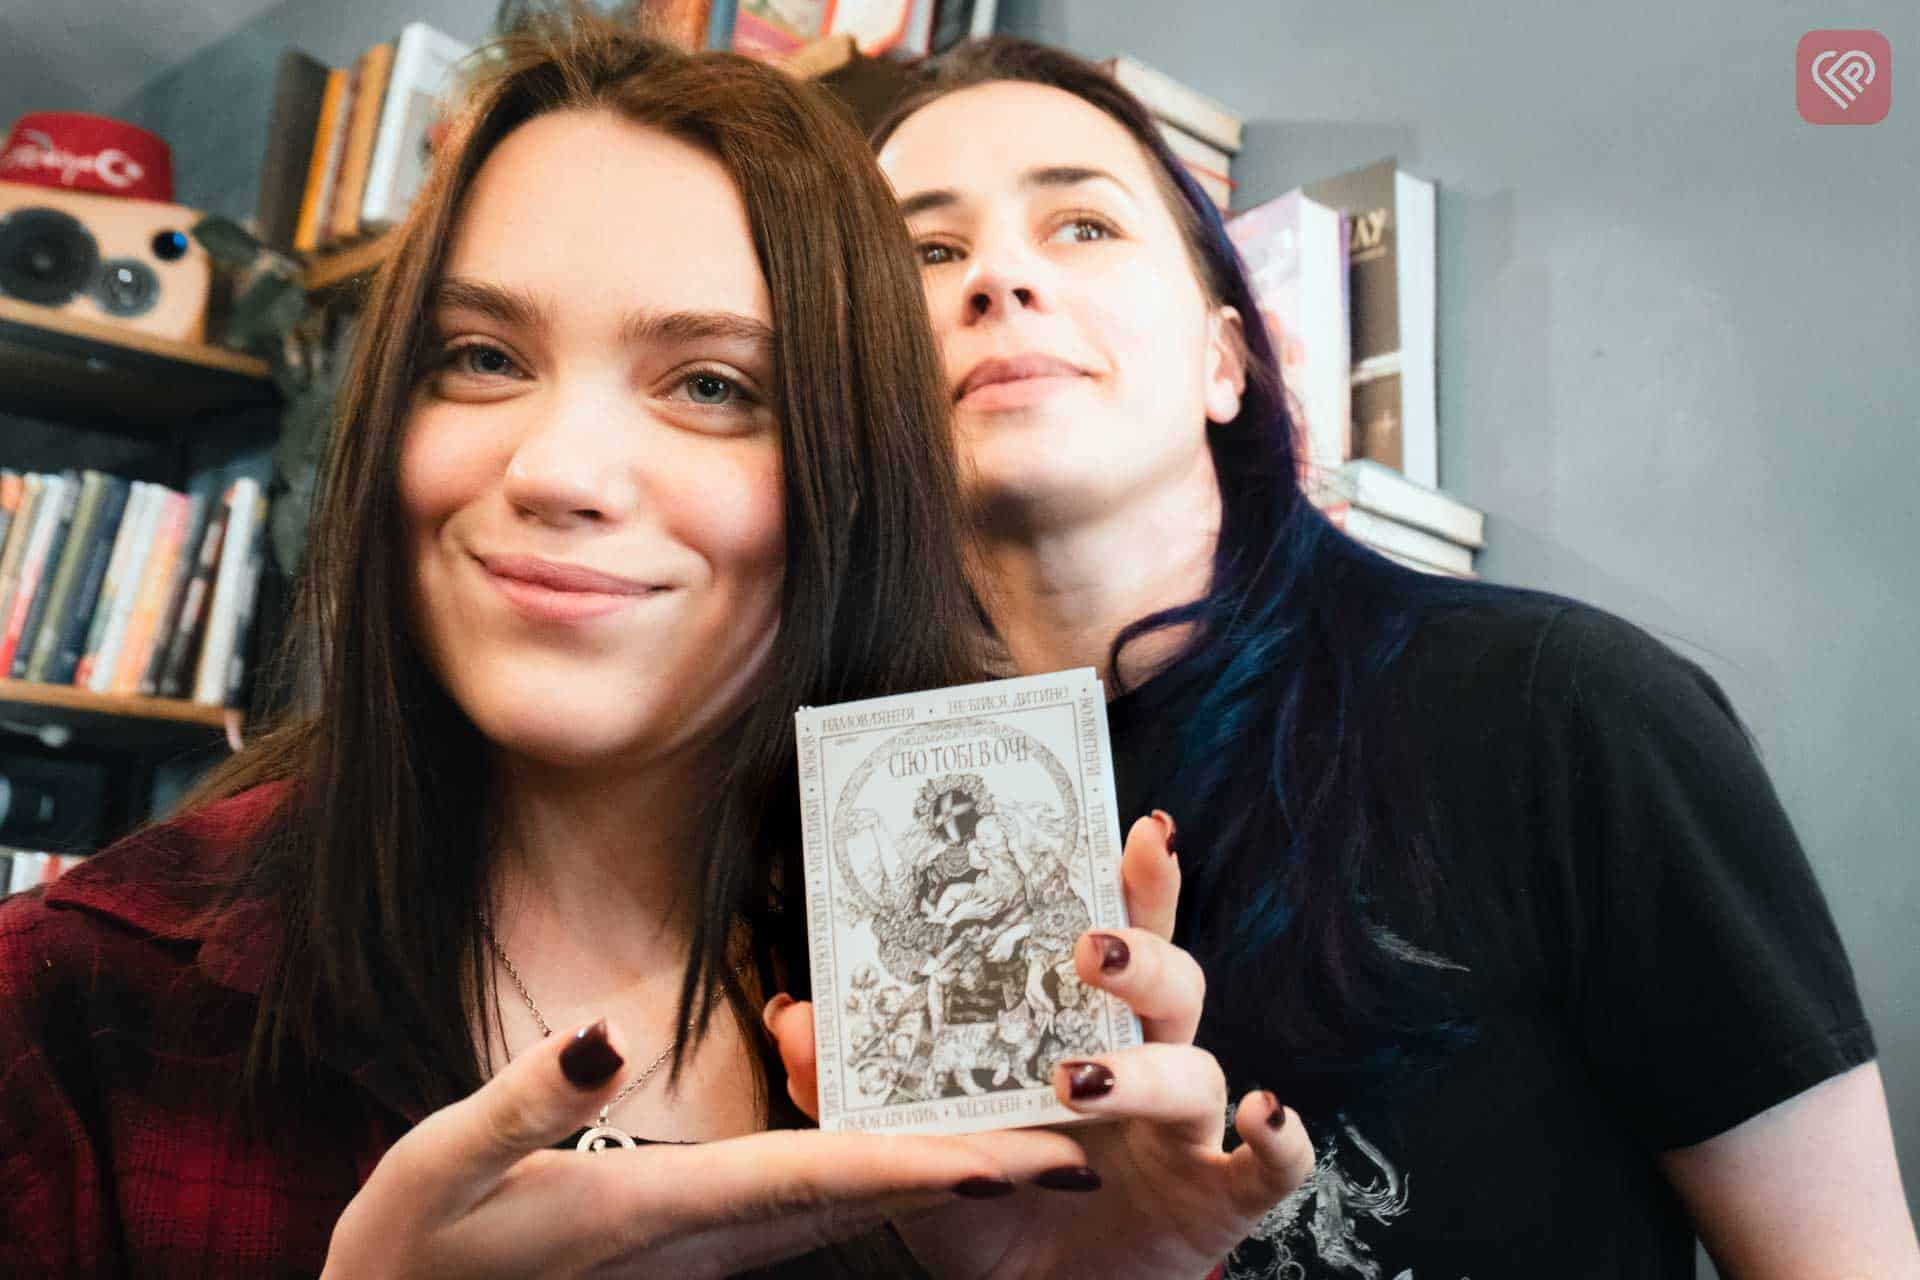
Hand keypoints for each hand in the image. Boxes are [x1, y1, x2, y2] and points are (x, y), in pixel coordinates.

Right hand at [323, 1017, 1089, 1278]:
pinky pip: (812, 1208)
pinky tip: (911, 1135)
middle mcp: (709, 1239)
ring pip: (851, 1209)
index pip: (817, 1184)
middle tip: (1084, 1136)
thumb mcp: (444, 1162)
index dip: (921, 1169)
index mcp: (662, 1213)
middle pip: (868, 1200)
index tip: (1022, 1157)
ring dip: (942, 1170)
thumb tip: (602, 1031)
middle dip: (976, 1169)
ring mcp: (708, 1251)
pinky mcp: (698, 1245)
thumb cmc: (414, 1247)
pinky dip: (878, 1175)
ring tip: (1032, 1124)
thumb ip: (527, 1103)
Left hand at [767, 811, 1316, 1279]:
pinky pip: (1270, 1167)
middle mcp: (1145, 1059)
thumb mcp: (909, 1139)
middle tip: (1082, 946)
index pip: (1116, 934)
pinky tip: (1262, 1111)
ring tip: (1078, 1075)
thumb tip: (792, 1013)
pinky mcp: (1216, 1198)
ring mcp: (1186, 1129)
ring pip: (1196, 1066)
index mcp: (1083, 1025)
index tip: (1138, 826)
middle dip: (1137, 952)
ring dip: (1145, 1066)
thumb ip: (847, 1077)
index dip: (1136, 881)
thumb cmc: (987, 1197)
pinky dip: (1279, 1137)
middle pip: (1169, 980)